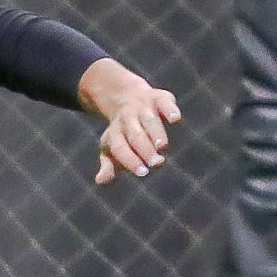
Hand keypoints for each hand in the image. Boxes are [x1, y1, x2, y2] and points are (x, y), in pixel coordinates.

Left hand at [77, 57, 181, 183]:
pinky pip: (164, 102)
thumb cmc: (122, 133)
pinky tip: (175, 119)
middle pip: (135, 135)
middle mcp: (128, 118)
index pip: (120, 148)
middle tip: (156, 163)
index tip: (143, 172)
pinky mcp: (159, 97)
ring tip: (163, 146)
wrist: (125, 96)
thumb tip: (101, 181)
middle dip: (145, 149)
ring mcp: (143, 107)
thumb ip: (109, 165)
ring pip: (149, 120)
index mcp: (115, 133)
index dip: (130, 160)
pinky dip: (169, 109)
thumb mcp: (112, 148)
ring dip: (156, 132)